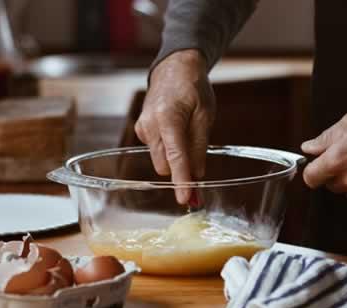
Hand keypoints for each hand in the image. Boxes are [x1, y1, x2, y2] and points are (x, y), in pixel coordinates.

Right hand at [135, 49, 215, 203]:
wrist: (174, 69)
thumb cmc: (193, 89)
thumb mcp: (205, 116)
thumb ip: (199, 147)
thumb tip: (198, 176)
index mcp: (168, 118)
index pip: (176, 158)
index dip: (182, 181)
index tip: (185, 199)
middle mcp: (150, 125)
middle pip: (165, 165)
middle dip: (181, 169)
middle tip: (198, 161)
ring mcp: (142, 128)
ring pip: (160, 160)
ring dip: (175, 157)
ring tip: (186, 133)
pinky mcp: (141, 130)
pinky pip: (156, 150)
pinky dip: (168, 148)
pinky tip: (175, 130)